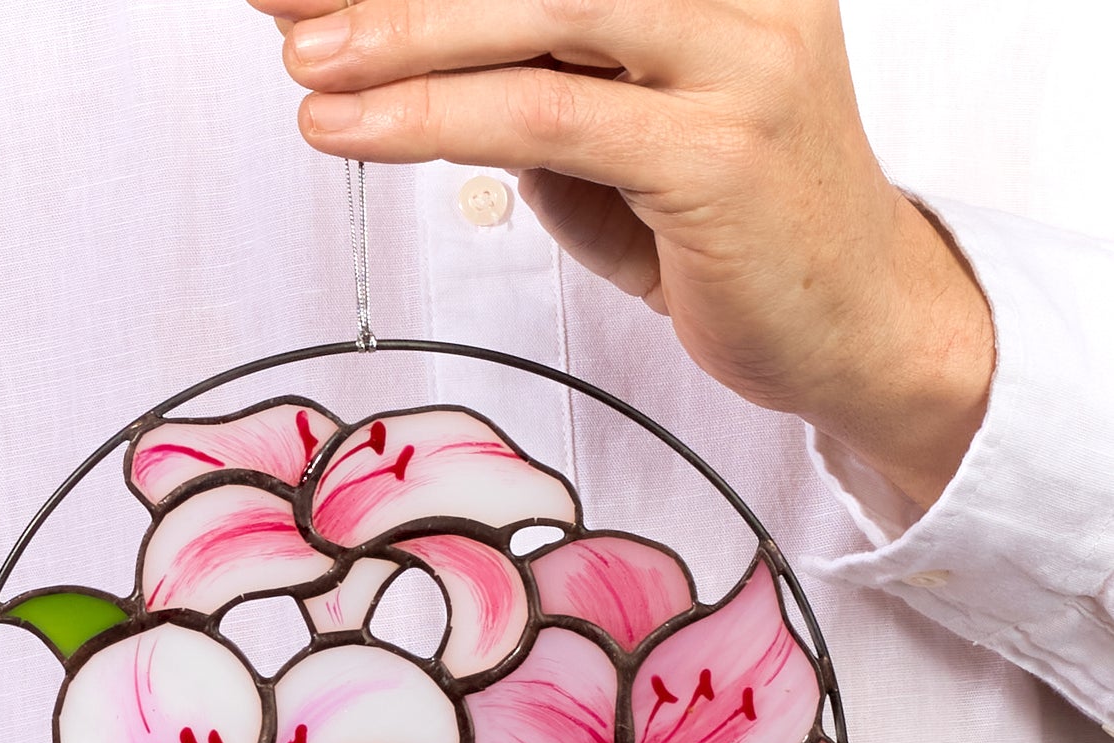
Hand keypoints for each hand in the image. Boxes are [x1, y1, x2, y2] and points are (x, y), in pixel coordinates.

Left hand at [256, 0, 992, 509]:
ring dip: (398, 39)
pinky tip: (356, 130)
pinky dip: (433, 121)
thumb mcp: (612, 131)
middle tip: (284, 3)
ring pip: (532, 17)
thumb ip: (528, 77)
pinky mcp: (720, 149)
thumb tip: (383, 48)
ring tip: (304, 66)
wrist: (850, 319)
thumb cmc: (726, 227)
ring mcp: (740, 54)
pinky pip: (546, 118)